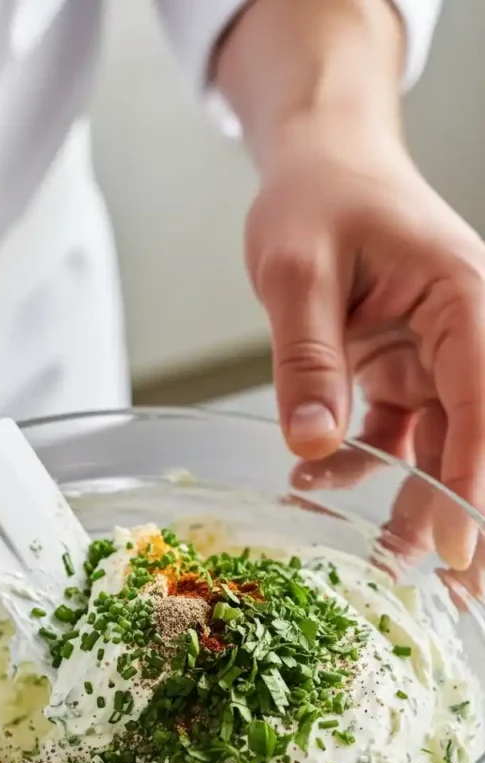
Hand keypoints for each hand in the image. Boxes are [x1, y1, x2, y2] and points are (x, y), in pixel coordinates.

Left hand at [245, 134, 484, 570]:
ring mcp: (434, 356)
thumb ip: (307, 359)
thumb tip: (310, 447)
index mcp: (462, 299)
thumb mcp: (298, 273)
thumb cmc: (317, 198)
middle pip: (476, 437)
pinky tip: (316, 486)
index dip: (476, 482)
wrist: (318, 167)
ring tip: (384, 567)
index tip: (464, 551)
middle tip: (456, 593)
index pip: (483, 402)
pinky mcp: (402, 371)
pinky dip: (361, 466)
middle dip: (464, 513)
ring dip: (413, 505)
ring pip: (437, 448)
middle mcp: (461, 334)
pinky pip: (392, 433)